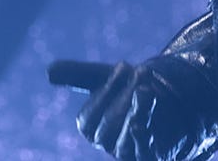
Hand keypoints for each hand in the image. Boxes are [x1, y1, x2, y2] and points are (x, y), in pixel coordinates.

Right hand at [62, 55, 217, 160]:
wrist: (169, 96)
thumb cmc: (131, 87)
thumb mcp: (106, 76)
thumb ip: (78, 75)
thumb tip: (48, 72)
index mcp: (91, 125)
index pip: (89, 117)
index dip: (106, 91)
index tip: (124, 65)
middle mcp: (106, 142)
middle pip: (108, 127)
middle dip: (125, 97)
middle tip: (143, 71)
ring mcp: (128, 152)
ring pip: (125, 141)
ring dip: (136, 114)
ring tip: (147, 90)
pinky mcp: (151, 155)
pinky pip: (144, 152)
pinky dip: (144, 136)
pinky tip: (148, 120)